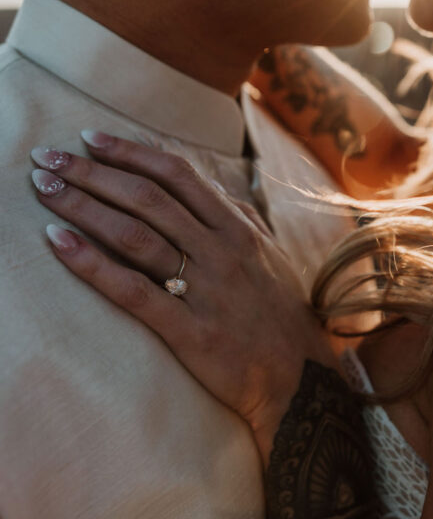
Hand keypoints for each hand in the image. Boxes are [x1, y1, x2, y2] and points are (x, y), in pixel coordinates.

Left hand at [30, 131, 335, 460]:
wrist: (301, 381)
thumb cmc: (281, 316)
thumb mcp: (272, 256)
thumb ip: (242, 217)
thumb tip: (216, 184)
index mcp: (238, 229)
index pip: (177, 175)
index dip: (131, 152)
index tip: (91, 138)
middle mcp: (220, 251)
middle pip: (147, 198)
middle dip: (93, 173)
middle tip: (48, 158)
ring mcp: (205, 291)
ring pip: (135, 236)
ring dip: (83, 207)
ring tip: (44, 189)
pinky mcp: (190, 331)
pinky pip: (132, 291)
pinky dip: (91, 264)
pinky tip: (59, 243)